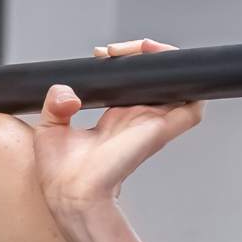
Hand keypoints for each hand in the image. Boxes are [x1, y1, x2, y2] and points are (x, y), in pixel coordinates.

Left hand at [35, 40, 202, 208]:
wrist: (68, 194)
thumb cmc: (60, 174)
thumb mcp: (49, 128)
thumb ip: (55, 103)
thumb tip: (66, 92)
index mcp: (117, 119)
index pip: (134, 83)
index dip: (124, 62)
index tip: (101, 54)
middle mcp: (138, 119)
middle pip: (158, 79)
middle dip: (143, 54)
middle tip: (114, 50)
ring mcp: (152, 124)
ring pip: (178, 84)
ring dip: (165, 60)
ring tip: (141, 48)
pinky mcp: (160, 130)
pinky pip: (191, 105)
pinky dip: (185, 81)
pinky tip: (158, 61)